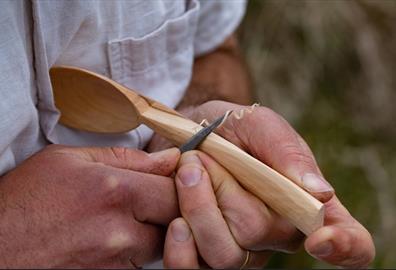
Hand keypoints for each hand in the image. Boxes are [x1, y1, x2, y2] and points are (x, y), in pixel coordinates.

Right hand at [0, 144, 179, 267]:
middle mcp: (119, 233)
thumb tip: (169, 158)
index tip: (175, 179)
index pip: (176, 189)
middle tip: (155, 198)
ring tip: (126, 217)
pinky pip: (140, 264)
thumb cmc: (25, 201)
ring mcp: (115, 264)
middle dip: (172, 207)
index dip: (180, 183)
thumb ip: (127, 158)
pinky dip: (136, 249)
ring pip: (162, 244)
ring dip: (155, 230)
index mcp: (113, 191)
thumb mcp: (69, 160)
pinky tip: (114, 237)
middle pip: (177, 220)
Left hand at [162, 100, 374, 267]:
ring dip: (198, 206)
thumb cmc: (230, 129)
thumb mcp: (259, 125)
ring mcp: (242, 250)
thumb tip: (319, 191)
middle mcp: (277, 234)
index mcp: (304, 203)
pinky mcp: (206, 257)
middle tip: (203, 158)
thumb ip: (287, 152)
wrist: (187, 135)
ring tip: (186, 172)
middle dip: (223, 189)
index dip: (346, 247)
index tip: (321, 239)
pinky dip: (181, 246)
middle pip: (259, 232)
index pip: (349, 241)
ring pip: (225, 254)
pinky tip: (175, 221)